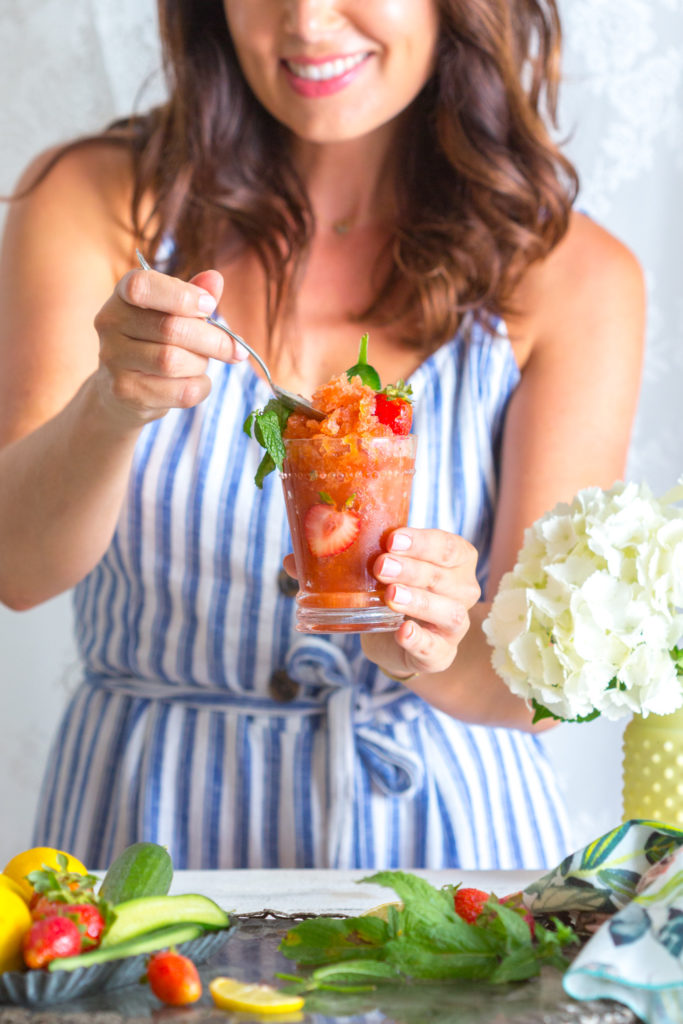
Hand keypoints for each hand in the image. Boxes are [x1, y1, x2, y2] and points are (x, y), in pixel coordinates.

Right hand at [92, 264, 247, 426]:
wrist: (125, 390)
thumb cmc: (155, 342)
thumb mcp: (173, 313)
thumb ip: (193, 296)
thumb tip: (215, 279)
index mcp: (123, 294)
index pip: (143, 285)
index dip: (182, 296)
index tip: (210, 306)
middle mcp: (110, 323)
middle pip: (169, 328)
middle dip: (211, 340)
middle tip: (235, 349)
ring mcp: (113, 359)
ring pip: (172, 361)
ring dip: (201, 364)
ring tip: (202, 364)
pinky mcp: (125, 391)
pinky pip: (179, 391)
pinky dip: (199, 387)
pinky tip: (196, 382)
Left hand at [362, 528, 480, 679]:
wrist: (393, 638)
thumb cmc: (397, 589)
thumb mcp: (395, 565)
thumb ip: (387, 550)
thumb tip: (354, 530)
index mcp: (458, 561)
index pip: (448, 547)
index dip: (421, 542)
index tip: (392, 540)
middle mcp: (464, 592)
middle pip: (444, 578)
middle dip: (412, 570)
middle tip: (381, 566)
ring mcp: (456, 626)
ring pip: (450, 613)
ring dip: (419, 602)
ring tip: (391, 595)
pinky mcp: (441, 654)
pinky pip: (435, 648)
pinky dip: (419, 640)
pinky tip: (402, 631)